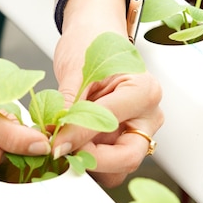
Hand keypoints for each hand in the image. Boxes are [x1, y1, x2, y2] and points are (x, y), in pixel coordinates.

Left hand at [52, 0, 163, 187]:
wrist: (96, 35)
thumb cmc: (92, 43)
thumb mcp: (76, 70)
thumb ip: (68, 104)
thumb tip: (54, 135)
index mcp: (144, 91)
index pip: (110, 123)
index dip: (78, 137)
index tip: (54, 143)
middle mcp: (149, 115)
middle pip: (127, 158)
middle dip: (92, 161)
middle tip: (62, 152)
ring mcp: (139, 130)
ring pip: (118, 167)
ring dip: (88, 164)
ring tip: (63, 147)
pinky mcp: (124, 140)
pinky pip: (109, 165)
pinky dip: (87, 161)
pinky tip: (68, 147)